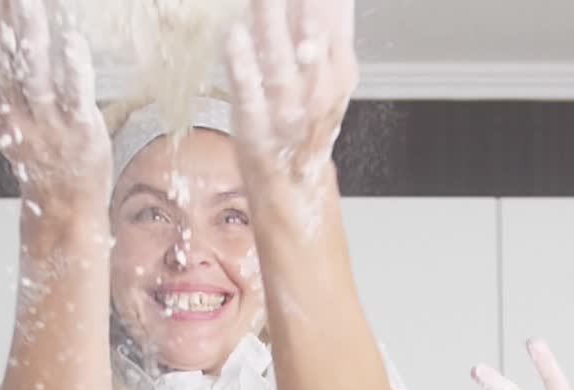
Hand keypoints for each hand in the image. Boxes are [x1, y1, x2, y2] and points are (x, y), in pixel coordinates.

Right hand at [0, 0, 111, 204]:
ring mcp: (48, 125)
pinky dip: (73, 67)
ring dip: (29, 35)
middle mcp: (15, 118)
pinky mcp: (80, 130)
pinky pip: (76, 94)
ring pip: (33, 74)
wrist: (65, 206)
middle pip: (3, 62)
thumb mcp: (7, 119)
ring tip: (26, 1)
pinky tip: (71, 40)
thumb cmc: (41, 155)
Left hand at [224, 0, 357, 190]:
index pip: (334, 9)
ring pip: (279, 55)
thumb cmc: (307, 124)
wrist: (296, 188)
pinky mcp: (257, 128)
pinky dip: (242, 65)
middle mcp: (317, 88)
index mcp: (339, 68)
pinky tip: (234, 35)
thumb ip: (333, 26)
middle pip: (310, 25)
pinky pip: (250, 94)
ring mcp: (287, 110)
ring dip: (268, 16)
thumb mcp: (331, 73)